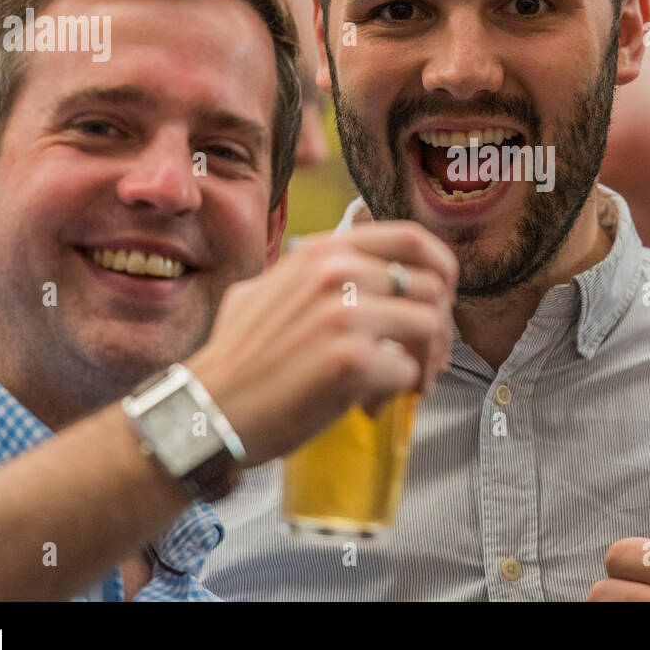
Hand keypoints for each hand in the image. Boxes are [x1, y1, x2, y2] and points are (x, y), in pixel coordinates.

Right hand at [188, 221, 456, 466]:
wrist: (207, 410)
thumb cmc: (239, 360)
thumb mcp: (267, 289)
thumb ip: (313, 272)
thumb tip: (364, 269)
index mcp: (322, 252)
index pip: (412, 238)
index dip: (441, 272)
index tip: (438, 302)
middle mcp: (336, 273)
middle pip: (432, 288)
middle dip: (439, 329)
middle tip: (425, 358)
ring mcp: (344, 315)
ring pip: (430, 328)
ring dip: (426, 363)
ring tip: (404, 385)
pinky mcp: (351, 361)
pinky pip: (409, 371)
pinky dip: (399, 394)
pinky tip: (370, 405)